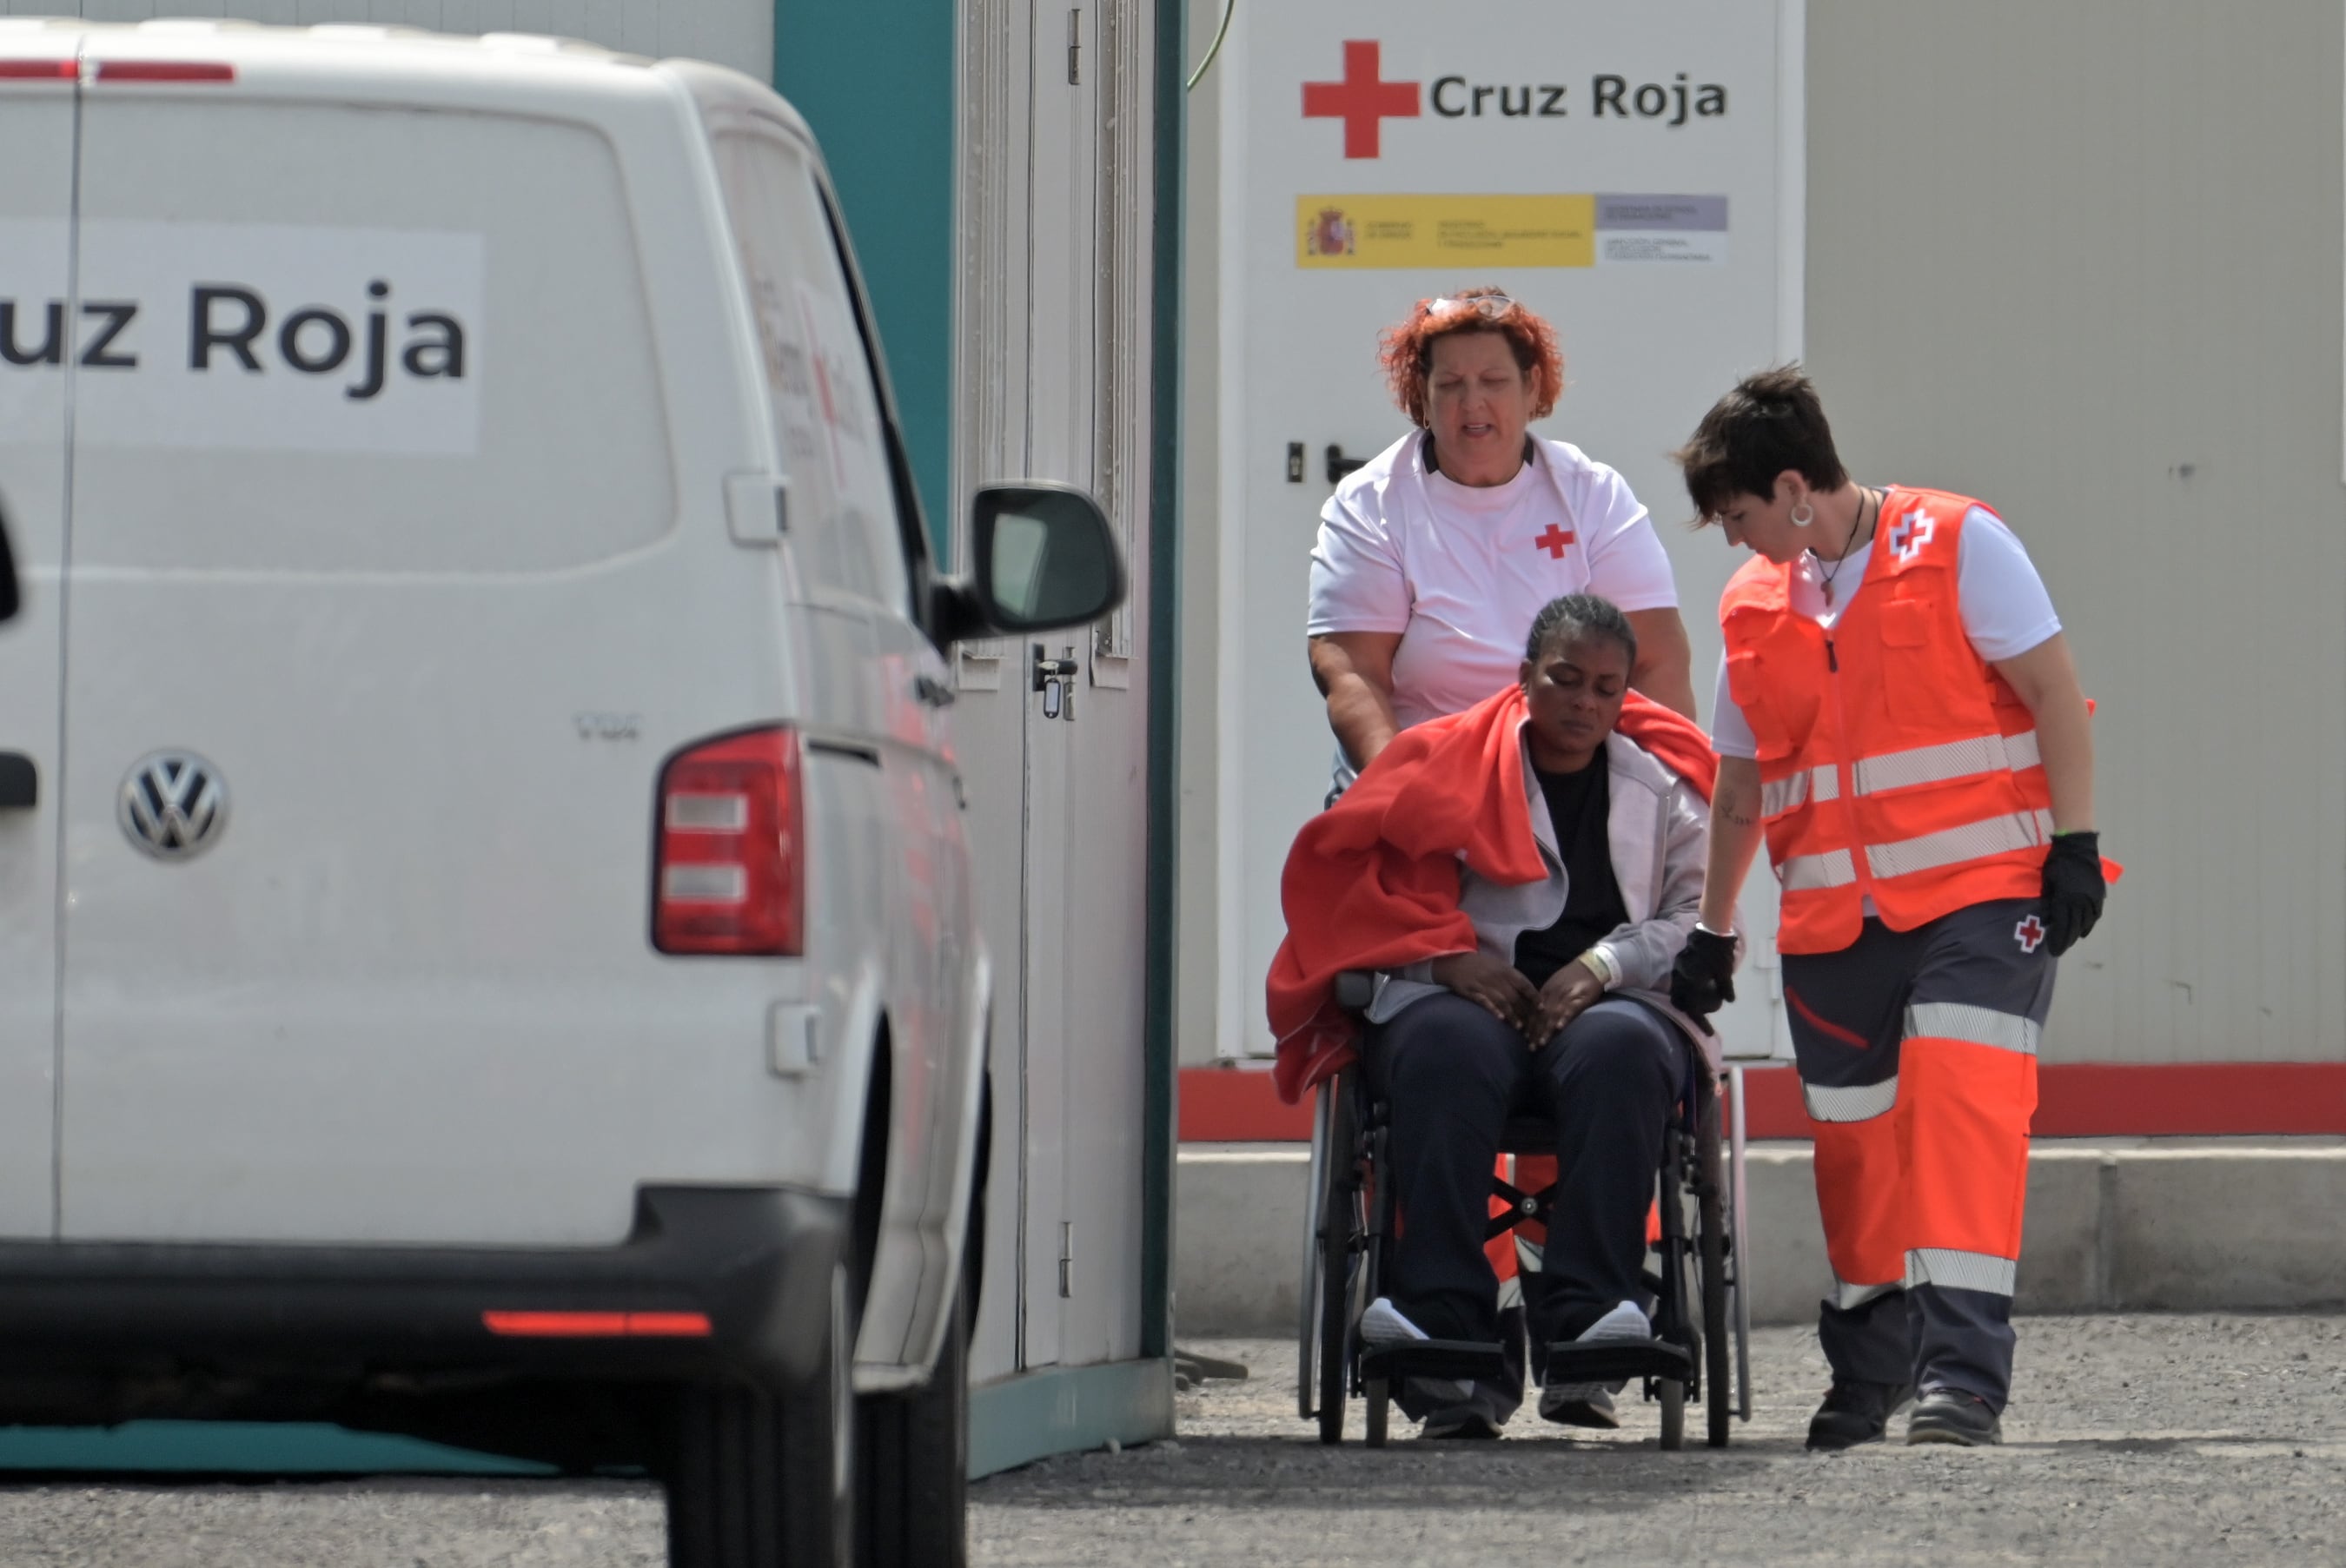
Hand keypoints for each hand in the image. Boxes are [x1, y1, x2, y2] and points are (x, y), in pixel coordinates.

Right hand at [1430, 952, 1539, 1034]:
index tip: (1542, 1008)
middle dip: (1525, 1012)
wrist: (1455, 960)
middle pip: (1515, 996)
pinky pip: (1484, 1001)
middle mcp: (1496, 977)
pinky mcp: (1471, 991)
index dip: (1534, 997)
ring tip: (1519, 1027)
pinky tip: (1500, 1018)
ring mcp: (1483, 984)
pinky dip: (1493, 1010)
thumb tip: (1529, 994)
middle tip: (1532, 1025)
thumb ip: (1512, 978)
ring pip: (1502, 1001)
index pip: (1524, 984)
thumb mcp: (1498, 966)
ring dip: (1512, 1015)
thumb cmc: (1480, 965)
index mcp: (1505, 970)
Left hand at [1533, 959, 1607, 1041]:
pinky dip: (1564, 1018)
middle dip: (1535, 1032)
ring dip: (1546, 1029)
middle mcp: (1553, 994)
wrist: (1591, 965)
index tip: (1525, 1038)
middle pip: (1541, 1015)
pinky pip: (1571, 1009)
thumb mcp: (1556, 984)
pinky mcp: (1580, 997)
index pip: (1535, 1010)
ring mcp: (1566, 996)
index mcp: (1546, 991)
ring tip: (1542, 1043)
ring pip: (1553, 1014)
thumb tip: (1537, 1012)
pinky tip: (1559, 1028)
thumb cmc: (1573, 976)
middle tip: (1531, 1048)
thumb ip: (1547, 998)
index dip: (1530, 1025)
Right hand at [1669, 926, 1737, 1023]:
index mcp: (1692, 982)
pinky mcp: (1679, 963)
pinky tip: (1693, 991)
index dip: (1701, 1022)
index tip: (1708, 1032)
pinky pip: (1677, 982)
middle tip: (1701, 1020)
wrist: (1711, 928)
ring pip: (1676, 992)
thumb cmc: (1719, 951)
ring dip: (1685, 1001)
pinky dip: (1684, 991)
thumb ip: (1726, 988)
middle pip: (1679, 1003)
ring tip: (1697, 1007)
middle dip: (1689, 1013)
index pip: (1693, 1008)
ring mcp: (1678, 969)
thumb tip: (1729, 1000)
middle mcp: (1681, 977)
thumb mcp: (1725, 972)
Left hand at [2040, 831, 2105, 955]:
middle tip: (2060, 949)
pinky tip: (2085, 929)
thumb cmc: (2057, 863)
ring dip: (2078, 932)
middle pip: (2075, 926)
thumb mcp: (2047, 882)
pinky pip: (2095, 913)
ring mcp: (2092, 898)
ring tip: (2071, 940)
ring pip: (2086, 922)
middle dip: (2067, 939)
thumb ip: (2048, 901)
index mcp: (2066, 898)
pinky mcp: (2099, 893)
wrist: (2077, 847)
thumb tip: (2047, 919)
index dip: (2058, 939)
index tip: (2053, 949)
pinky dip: (2090, 923)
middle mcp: (2081, 901)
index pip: (2062, 925)